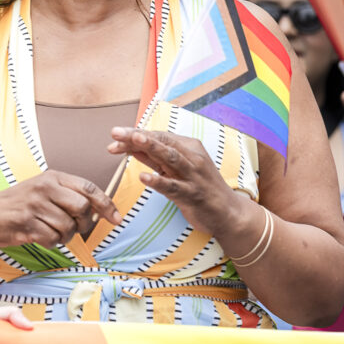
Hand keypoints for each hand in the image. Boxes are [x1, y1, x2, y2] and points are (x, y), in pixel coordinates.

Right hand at [0, 170, 120, 249]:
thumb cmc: (20, 203)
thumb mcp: (44, 189)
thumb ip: (69, 195)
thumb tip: (99, 211)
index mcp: (53, 177)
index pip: (89, 188)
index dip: (107, 204)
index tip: (116, 218)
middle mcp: (45, 188)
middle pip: (82, 208)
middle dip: (84, 223)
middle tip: (76, 228)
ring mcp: (35, 205)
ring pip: (68, 227)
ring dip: (65, 235)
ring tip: (53, 231)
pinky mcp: (26, 223)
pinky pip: (52, 239)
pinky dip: (51, 242)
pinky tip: (41, 236)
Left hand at [108, 127, 234, 233]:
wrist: (228, 212)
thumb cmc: (199, 187)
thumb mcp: (176, 169)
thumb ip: (154, 158)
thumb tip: (130, 146)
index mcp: (188, 147)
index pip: (158, 136)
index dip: (135, 135)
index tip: (114, 136)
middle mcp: (191, 157)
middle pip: (162, 142)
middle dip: (138, 136)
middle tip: (115, 131)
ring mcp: (193, 176)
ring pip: (170, 158)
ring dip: (152, 148)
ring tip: (134, 141)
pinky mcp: (193, 195)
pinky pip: (174, 187)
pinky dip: (159, 181)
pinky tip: (144, 178)